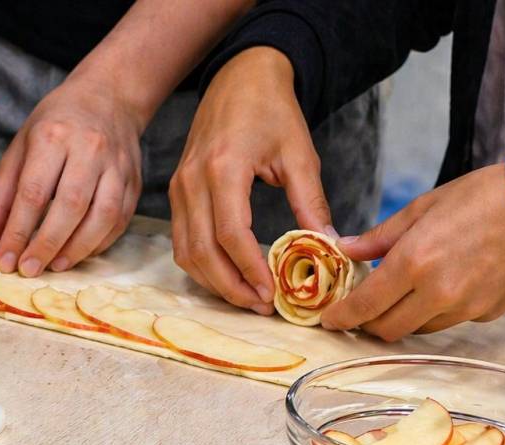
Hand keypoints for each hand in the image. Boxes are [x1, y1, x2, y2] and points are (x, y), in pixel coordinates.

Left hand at [0, 75, 142, 275]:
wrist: (109, 97)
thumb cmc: (55, 125)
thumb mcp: (19, 151)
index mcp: (53, 136)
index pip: (33, 192)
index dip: (17, 231)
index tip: (4, 260)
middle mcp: (89, 149)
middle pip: (70, 205)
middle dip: (46, 244)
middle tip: (28, 270)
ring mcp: (117, 165)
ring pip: (101, 216)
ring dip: (77, 249)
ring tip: (53, 266)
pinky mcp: (134, 181)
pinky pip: (120, 219)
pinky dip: (99, 243)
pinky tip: (78, 254)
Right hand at [170, 47, 332, 312]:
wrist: (240, 78)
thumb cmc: (272, 111)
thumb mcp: (299, 154)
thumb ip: (310, 202)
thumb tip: (327, 247)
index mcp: (224, 169)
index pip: (229, 233)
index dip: (249, 269)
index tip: (272, 293)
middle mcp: (192, 182)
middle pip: (202, 251)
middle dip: (231, 286)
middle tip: (262, 306)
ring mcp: (179, 188)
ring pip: (186, 252)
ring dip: (214, 282)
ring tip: (247, 297)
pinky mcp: (177, 193)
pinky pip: (181, 241)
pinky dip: (201, 265)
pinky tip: (227, 275)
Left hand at [321, 165, 504, 338]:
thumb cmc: (484, 197)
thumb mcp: (423, 207)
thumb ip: (380, 236)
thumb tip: (345, 249)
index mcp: (414, 262)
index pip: (364, 306)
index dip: (341, 317)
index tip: (329, 320)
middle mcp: (438, 292)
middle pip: (387, 329)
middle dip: (368, 324)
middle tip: (361, 310)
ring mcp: (465, 307)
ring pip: (418, 329)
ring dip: (403, 318)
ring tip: (402, 294)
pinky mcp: (487, 312)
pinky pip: (450, 321)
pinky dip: (436, 311)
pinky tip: (442, 286)